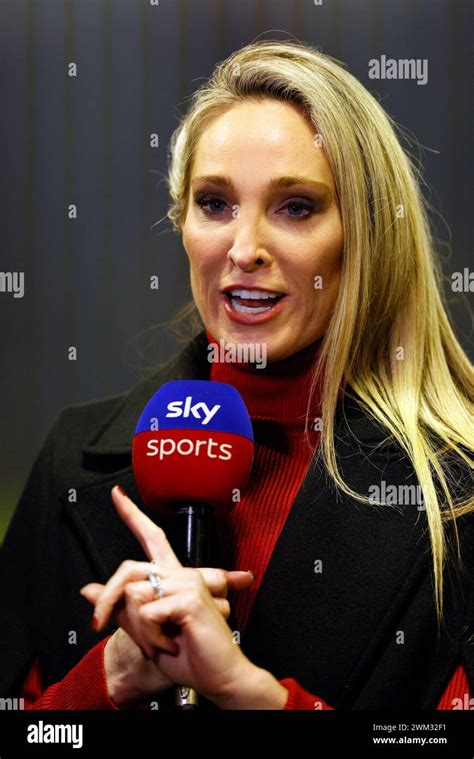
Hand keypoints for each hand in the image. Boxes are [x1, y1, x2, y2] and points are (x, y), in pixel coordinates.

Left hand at [80, 485, 254, 704]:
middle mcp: (180, 574)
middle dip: (107, 602)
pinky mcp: (191, 597)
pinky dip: (153, 636)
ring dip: (141, 631)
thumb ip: (120, 608)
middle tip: (97, 624)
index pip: (150, 538)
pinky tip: (175, 641)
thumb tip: (88, 589)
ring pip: (134, 596)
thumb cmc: (188, 654)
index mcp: (171, 578)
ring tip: (164, 642)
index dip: (132, 515)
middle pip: (127, 570)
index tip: (117, 494)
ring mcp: (188, 582)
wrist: (217, 675)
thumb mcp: (145, 631)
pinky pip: (148, 612)